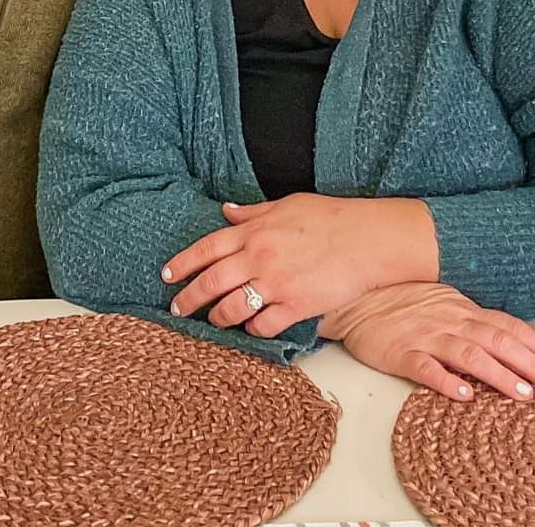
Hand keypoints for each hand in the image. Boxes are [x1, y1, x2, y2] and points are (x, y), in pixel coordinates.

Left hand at [162, 195, 438, 336]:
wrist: (367, 239)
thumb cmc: (331, 218)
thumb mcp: (287, 205)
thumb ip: (253, 212)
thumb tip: (227, 212)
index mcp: (254, 231)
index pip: (205, 248)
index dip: (182, 264)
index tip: (167, 276)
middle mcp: (258, 257)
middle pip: (210, 283)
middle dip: (188, 298)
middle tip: (177, 309)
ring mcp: (275, 284)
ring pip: (231, 309)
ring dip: (218, 318)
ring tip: (213, 321)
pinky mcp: (295, 307)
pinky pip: (262, 325)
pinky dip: (252, 330)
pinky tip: (251, 328)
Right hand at [321, 283, 534, 401]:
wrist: (356, 297)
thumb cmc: (400, 302)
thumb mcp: (442, 304)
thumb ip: (471, 322)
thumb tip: (508, 344)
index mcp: (462, 310)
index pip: (509, 326)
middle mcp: (450, 321)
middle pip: (498, 340)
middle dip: (530, 363)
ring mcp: (426, 336)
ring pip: (469, 355)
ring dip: (498, 374)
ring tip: (523, 394)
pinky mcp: (401, 353)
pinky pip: (425, 368)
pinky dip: (446, 381)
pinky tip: (464, 395)